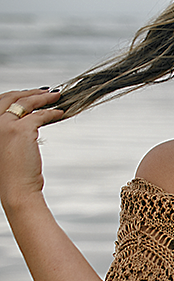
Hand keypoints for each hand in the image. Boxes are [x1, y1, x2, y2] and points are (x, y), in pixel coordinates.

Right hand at [0, 89, 63, 211]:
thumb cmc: (13, 173)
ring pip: (25, 103)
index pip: (0, 102)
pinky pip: (39, 116)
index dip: (17, 95)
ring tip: (57, 97)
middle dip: (30, 92)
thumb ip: (11, 132)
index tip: (32, 94)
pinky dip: (51, 112)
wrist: (16, 189)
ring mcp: (4, 125)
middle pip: (11, 97)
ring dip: (43, 98)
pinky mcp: (20, 131)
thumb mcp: (7, 147)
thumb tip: (26, 121)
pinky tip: (60, 113)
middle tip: (46, 91)